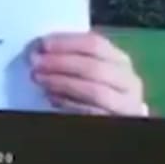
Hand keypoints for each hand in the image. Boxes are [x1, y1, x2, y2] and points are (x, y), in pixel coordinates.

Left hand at [31, 32, 148, 116]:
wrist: (114, 113)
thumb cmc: (97, 85)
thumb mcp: (91, 66)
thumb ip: (72, 55)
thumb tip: (41, 47)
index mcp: (120, 60)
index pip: (95, 44)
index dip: (67, 43)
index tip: (42, 44)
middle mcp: (128, 80)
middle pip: (94, 67)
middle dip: (61, 63)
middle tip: (36, 62)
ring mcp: (125, 103)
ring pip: (94, 91)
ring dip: (62, 83)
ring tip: (39, 78)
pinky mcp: (114, 120)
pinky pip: (90, 112)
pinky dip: (68, 103)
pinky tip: (51, 97)